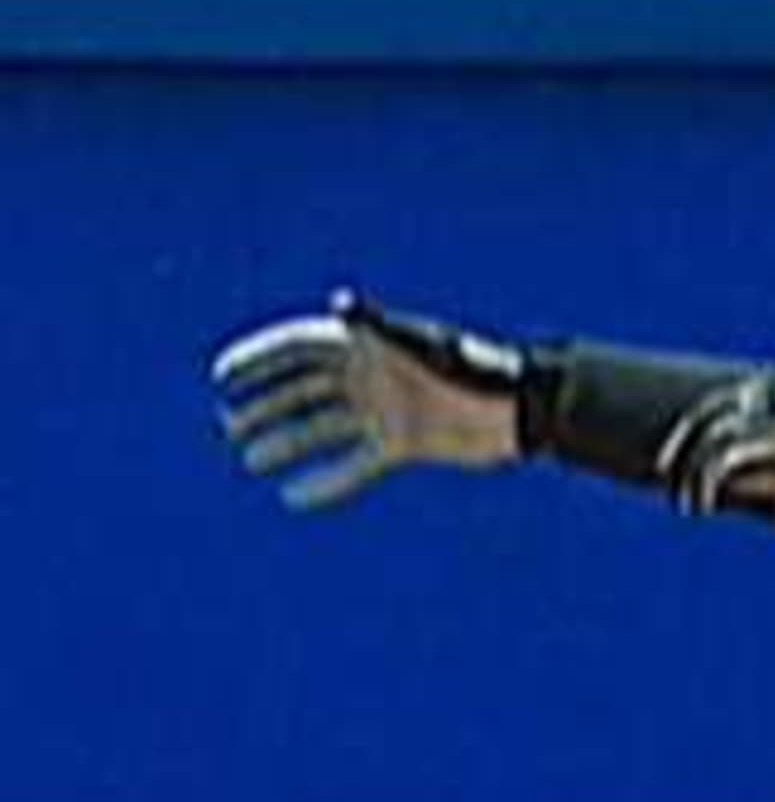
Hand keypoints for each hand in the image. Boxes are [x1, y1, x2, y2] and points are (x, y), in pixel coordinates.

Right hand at [211, 291, 524, 508]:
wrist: (524, 409)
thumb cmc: (477, 368)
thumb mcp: (424, 345)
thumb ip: (380, 326)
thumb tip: (341, 303)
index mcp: (372, 344)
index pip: (301, 346)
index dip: (261, 359)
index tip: (222, 377)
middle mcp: (374, 375)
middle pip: (305, 388)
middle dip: (267, 404)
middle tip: (230, 427)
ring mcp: (388, 410)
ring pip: (325, 427)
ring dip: (288, 442)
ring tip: (252, 460)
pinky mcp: (405, 445)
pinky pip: (356, 466)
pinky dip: (328, 483)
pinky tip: (297, 499)